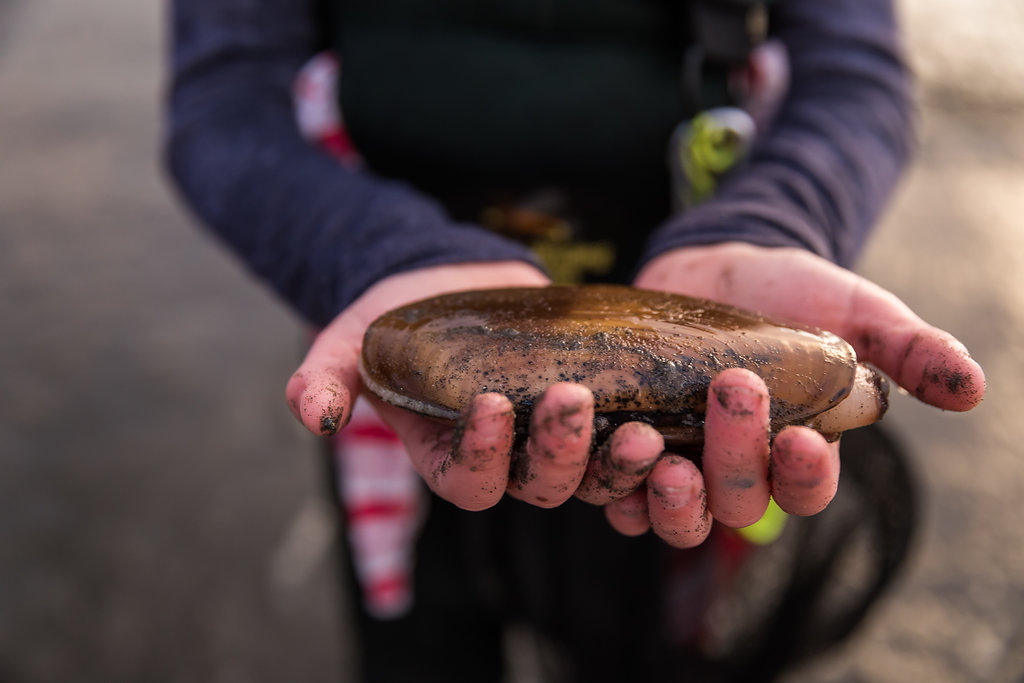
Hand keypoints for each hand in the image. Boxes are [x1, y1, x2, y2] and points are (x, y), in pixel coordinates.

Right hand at [284, 262, 665, 511]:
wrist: (448, 281)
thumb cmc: (393, 317)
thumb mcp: (350, 341)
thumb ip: (326, 376)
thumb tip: (311, 413)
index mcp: (452, 458)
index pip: (470, 482)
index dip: (482, 455)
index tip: (492, 404)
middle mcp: (509, 460)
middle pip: (543, 485)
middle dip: (560, 451)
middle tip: (574, 398)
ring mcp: (556, 437)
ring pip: (596, 472)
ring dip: (621, 458)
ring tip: (646, 424)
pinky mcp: (598, 405)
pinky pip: (629, 434)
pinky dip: (657, 432)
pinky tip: (681, 404)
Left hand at [618, 242, 985, 547]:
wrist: (713, 266)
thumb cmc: (791, 293)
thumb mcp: (855, 311)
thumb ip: (908, 348)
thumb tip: (973, 388)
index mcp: (796, 451)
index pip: (805, 489)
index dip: (804, 477)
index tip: (802, 439)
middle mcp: (735, 469)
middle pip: (736, 499)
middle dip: (734, 455)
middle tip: (733, 388)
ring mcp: (677, 459)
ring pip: (672, 511)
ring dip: (665, 494)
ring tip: (655, 446)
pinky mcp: (625, 443)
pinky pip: (611, 486)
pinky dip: (607, 478)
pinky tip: (605, 445)